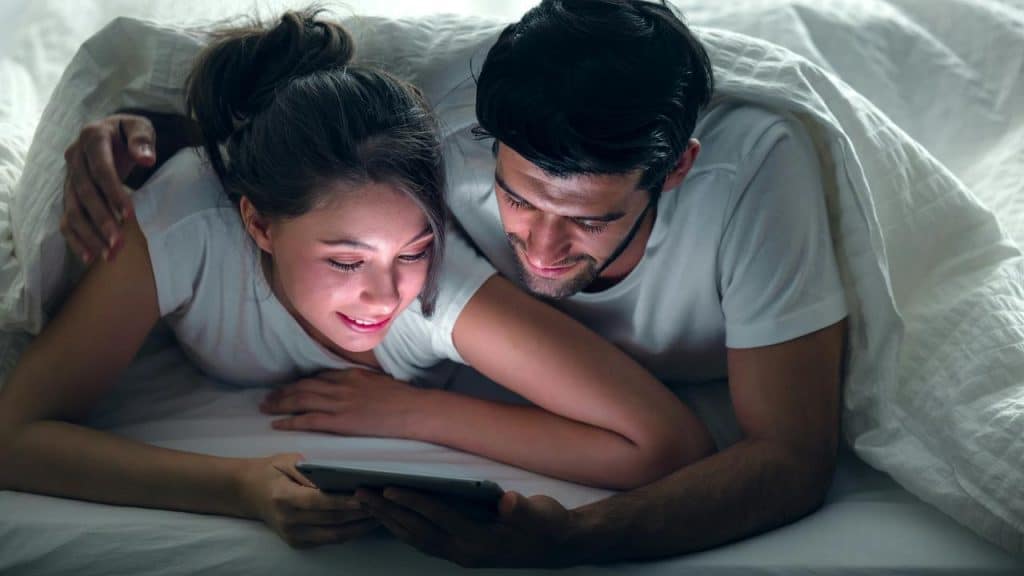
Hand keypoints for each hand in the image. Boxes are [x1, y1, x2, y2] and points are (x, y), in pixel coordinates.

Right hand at [62, 114, 155, 263]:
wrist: (111, 132)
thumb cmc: (129, 132)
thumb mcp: (140, 126)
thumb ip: (142, 140)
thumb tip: (146, 159)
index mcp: (92, 137)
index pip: (101, 170)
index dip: (114, 193)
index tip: (129, 216)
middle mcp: (74, 157)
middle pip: (84, 193)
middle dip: (101, 220)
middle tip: (118, 244)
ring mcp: (68, 176)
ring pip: (72, 209)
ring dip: (89, 235)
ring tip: (108, 256)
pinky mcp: (68, 193)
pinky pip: (66, 218)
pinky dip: (75, 238)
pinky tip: (89, 257)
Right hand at [237, 453, 378, 547]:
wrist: (247, 492)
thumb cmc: (271, 471)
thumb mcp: (287, 461)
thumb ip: (310, 471)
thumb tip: (338, 478)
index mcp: (284, 498)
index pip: (320, 502)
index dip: (345, 502)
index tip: (367, 497)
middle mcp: (288, 521)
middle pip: (332, 521)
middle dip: (360, 514)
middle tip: (383, 503)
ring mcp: (293, 535)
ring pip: (334, 535)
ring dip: (360, 527)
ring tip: (382, 514)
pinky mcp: (298, 543)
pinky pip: (329, 540)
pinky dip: (350, 532)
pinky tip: (365, 522)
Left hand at [260, 369, 421, 438]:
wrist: (413, 409)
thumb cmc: (403, 397)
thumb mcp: (379, 381)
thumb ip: (361, 381)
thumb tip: (354, 385)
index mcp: (350, 375)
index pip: (318, 377)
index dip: (299, 383)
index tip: (287, 387)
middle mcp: (340, 386)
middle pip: (304, 387)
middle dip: (283, 392)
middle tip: (268, 397)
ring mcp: (339, 403)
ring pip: (301, 401)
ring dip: (280, 404)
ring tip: (266, 407)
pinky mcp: (340, 421)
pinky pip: (309, 420)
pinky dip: (290, 421)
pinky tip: (277, 424)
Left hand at [357, 487, 577, 567]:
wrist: (560, 545)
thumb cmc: (548, 524)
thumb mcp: (540, 514)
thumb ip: (521, 509)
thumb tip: (507, 502)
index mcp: (479, 542)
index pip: (438, 518)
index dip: (413, 502)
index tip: (389, 488)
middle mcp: (464, 552)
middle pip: (417, 531)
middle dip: (388, 512)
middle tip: (360, 495)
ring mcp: (461, 555)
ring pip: (416, 539)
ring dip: (390, 521)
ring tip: (367, 504)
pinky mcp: (461, 552)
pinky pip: (424, 542)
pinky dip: (404, 530)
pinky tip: (392, 519)